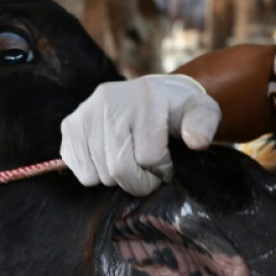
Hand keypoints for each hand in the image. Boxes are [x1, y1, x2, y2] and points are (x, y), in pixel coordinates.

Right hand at [60, 74, 220, 195]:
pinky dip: (97, 175)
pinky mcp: (70, 125)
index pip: (149, 157)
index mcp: (145, 97)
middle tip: (149, 172)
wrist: (152, 94)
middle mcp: (109, 100)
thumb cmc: (177, 109)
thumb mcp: (202, 110)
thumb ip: (205, 124)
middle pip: (120, 169)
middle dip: (139, 181)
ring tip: (131, 162)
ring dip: (119, 179)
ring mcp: (85, 112)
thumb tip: (196, 142)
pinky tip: (110, 159)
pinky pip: (80, 171)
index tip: (167, 164)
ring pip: (99, 175)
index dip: (162, 170)